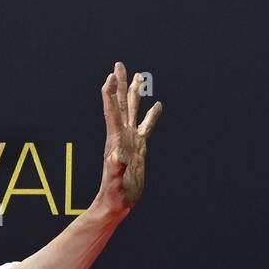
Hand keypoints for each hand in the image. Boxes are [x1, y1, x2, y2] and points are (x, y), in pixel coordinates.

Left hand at [97, 61, 163, 211]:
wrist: (117, 204)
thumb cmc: (114, 195)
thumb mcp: (114, 183)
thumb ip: (115, 170)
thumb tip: (118, 156)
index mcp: (115, 141)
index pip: (112, 112)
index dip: (110, 93)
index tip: (111, 75)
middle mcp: (121, 137)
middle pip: (121, 104)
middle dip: (120, 84)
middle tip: (119, 64)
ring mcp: (130, 141)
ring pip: (133, 112)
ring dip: (134, 94)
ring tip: (137, 76)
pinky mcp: (138, 148)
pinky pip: (146, 127)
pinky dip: (152, 116)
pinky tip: (157, 105)